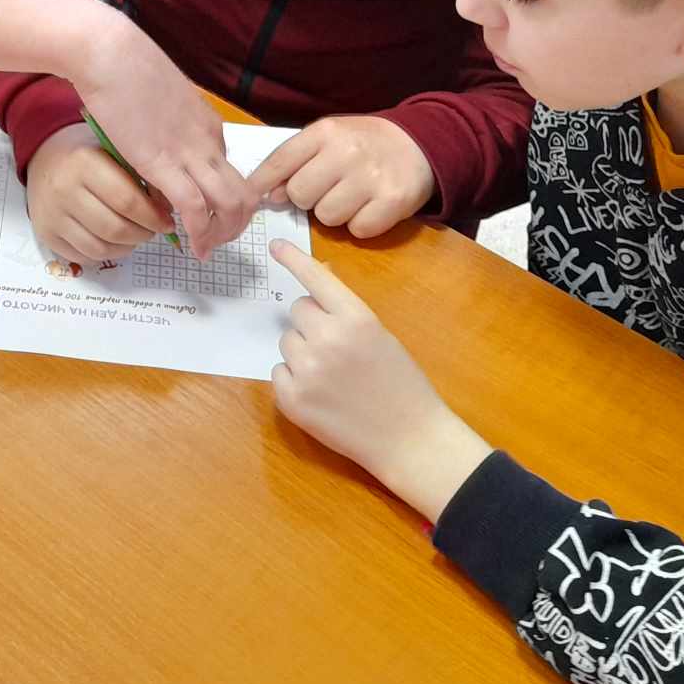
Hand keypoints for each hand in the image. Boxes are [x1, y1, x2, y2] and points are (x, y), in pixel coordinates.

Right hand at [27, 124, 175, 266]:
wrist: (46, 159)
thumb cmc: (89, 155)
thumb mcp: (115, 152)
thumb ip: (140, 177)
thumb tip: (166, 211)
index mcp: (84, 163)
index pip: (128, 201)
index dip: (154, 217)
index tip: (168, 222)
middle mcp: (64, 190)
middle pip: (116, 229)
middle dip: (143, 234)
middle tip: (154, 230)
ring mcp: (52, 215)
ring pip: (101, 248)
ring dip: (127, 247)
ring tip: (136, 235)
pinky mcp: (46, 235)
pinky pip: (85, 257)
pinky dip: (107, 254)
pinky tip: (115, 241)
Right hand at [71, 15, 256, 257]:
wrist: (110, 52)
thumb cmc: (124, 68)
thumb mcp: (156, 101)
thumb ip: (166, 127)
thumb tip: (155, 147)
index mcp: (207, 126)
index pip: (228, 172)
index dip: (220, 200)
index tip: (203, 215)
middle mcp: (209, 142)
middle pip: (244, 193)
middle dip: (234, 225)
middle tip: (214, 242)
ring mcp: (190, 152)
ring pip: (231, 205)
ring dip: (222, 235)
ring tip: (205, 250)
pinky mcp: (164, 163)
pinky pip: (194, 207)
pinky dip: (199, 233)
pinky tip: (191, 247)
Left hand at [248, 116, 435, 238]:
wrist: (421, 143)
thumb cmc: (365, 143)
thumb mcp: (329, 138)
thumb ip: (297, 160)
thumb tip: (271, 194)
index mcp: (326, 131)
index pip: (280, 160)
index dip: (262, 182)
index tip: (254, 195)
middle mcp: (347, 151)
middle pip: (300, 194)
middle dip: (307, 198)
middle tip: (327, 188)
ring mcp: (371, 177)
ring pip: (326, 216)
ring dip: (334, 213)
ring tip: (351, 196)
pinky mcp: (393, 201)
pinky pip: (357, 230)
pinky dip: (361, 224)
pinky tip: (370, 206)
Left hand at [269, 243, 490, 521]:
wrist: (410, 439)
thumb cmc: (402, 385)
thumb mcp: (381, 335)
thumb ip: (348, 312)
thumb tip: (318, 282)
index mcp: (356, 319)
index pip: (316, 279)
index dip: (294, 259)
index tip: (274, 245)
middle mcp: (327, 339)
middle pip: (297, 311)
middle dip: (312, 324)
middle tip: (337, 348)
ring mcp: (306, 371)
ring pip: (286, 342)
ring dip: (303, 352)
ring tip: (334, 376)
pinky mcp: (291, 400)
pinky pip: (279, 372)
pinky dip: (295, 381)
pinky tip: (323, 396)